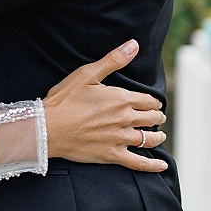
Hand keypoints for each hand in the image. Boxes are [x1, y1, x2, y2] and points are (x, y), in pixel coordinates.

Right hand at [43, 40, 167, 172]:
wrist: (48, 128)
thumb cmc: (64, 99)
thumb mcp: (87, 74)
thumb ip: (113, 60)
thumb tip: (133, 45)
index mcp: (121, 99)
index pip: (148, 100)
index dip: (153, 101)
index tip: (153, 102)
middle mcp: (125, 119)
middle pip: (151, 119)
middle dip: (156, 116)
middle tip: (157, 117)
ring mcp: (120, 139)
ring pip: (148, 139)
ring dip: (157, 136)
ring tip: (159, 134)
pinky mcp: (112, 155)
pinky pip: (139, 163)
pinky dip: (153, 165)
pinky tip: (161, 166)